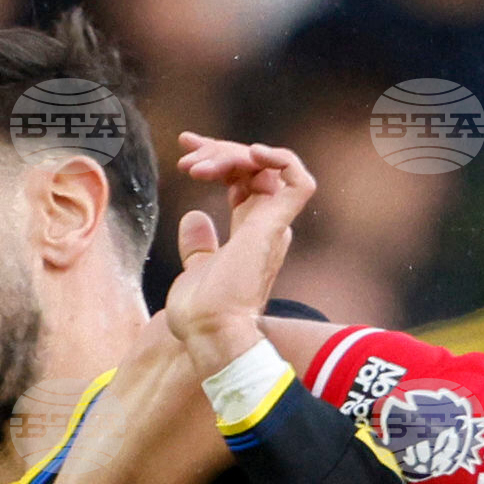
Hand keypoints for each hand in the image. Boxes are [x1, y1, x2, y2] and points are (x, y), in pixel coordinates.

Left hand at [165, 135, 315, 374]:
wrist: (210, 333)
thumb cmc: (202, 314)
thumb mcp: (196, 269)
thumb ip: (199, 246)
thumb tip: (194, 217)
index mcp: (252, 233)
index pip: (244, 181)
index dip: (219, 158)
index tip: (185, 150)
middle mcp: (267, 227)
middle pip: (253, 169)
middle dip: (218, 150)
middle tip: (186, 152)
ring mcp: (272, 227)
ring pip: (268, 168)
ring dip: (230, 155)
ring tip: (196, 167)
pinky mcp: (274, 228)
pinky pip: (297, 182)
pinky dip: (280, 160)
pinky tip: (251, 153)